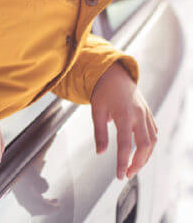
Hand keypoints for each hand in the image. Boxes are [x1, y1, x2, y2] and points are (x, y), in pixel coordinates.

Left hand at [90, 62, 156, 179]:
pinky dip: (149, 146)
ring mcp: (146, 114)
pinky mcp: (149, 115)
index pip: (125, 144)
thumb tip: (100, 153)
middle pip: (145, 145)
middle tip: (127, 174)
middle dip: (138, 163)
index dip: (123, 161)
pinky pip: (154, 134)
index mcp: (124, 114)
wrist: (115, 75)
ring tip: (133, 167)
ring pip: (152, 141)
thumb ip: (99, 132)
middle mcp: (138, 115)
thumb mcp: (96, 110)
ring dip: (145, 157)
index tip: (119, 175)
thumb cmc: (103, 92)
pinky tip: (141, 153)